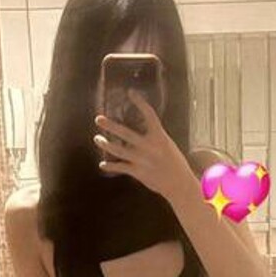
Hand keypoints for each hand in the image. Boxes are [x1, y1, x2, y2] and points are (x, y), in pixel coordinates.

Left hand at [94, 88, 193, 202]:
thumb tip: (142, 130)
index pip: (149, 115)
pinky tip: (102, 164)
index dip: (140, 103)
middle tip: (98, 119)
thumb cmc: (175, 163)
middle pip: (125, 133)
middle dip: (110, 125)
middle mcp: (149, 147)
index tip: (130, 92)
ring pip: (118, 150)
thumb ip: (154, 137)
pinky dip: (110, 166)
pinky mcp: (138, 172)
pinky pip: (120, 167)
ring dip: (106, 144)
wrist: (178, 184)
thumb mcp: (167, 145)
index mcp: (159, 137)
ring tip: (97, 139)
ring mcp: (142, 160)